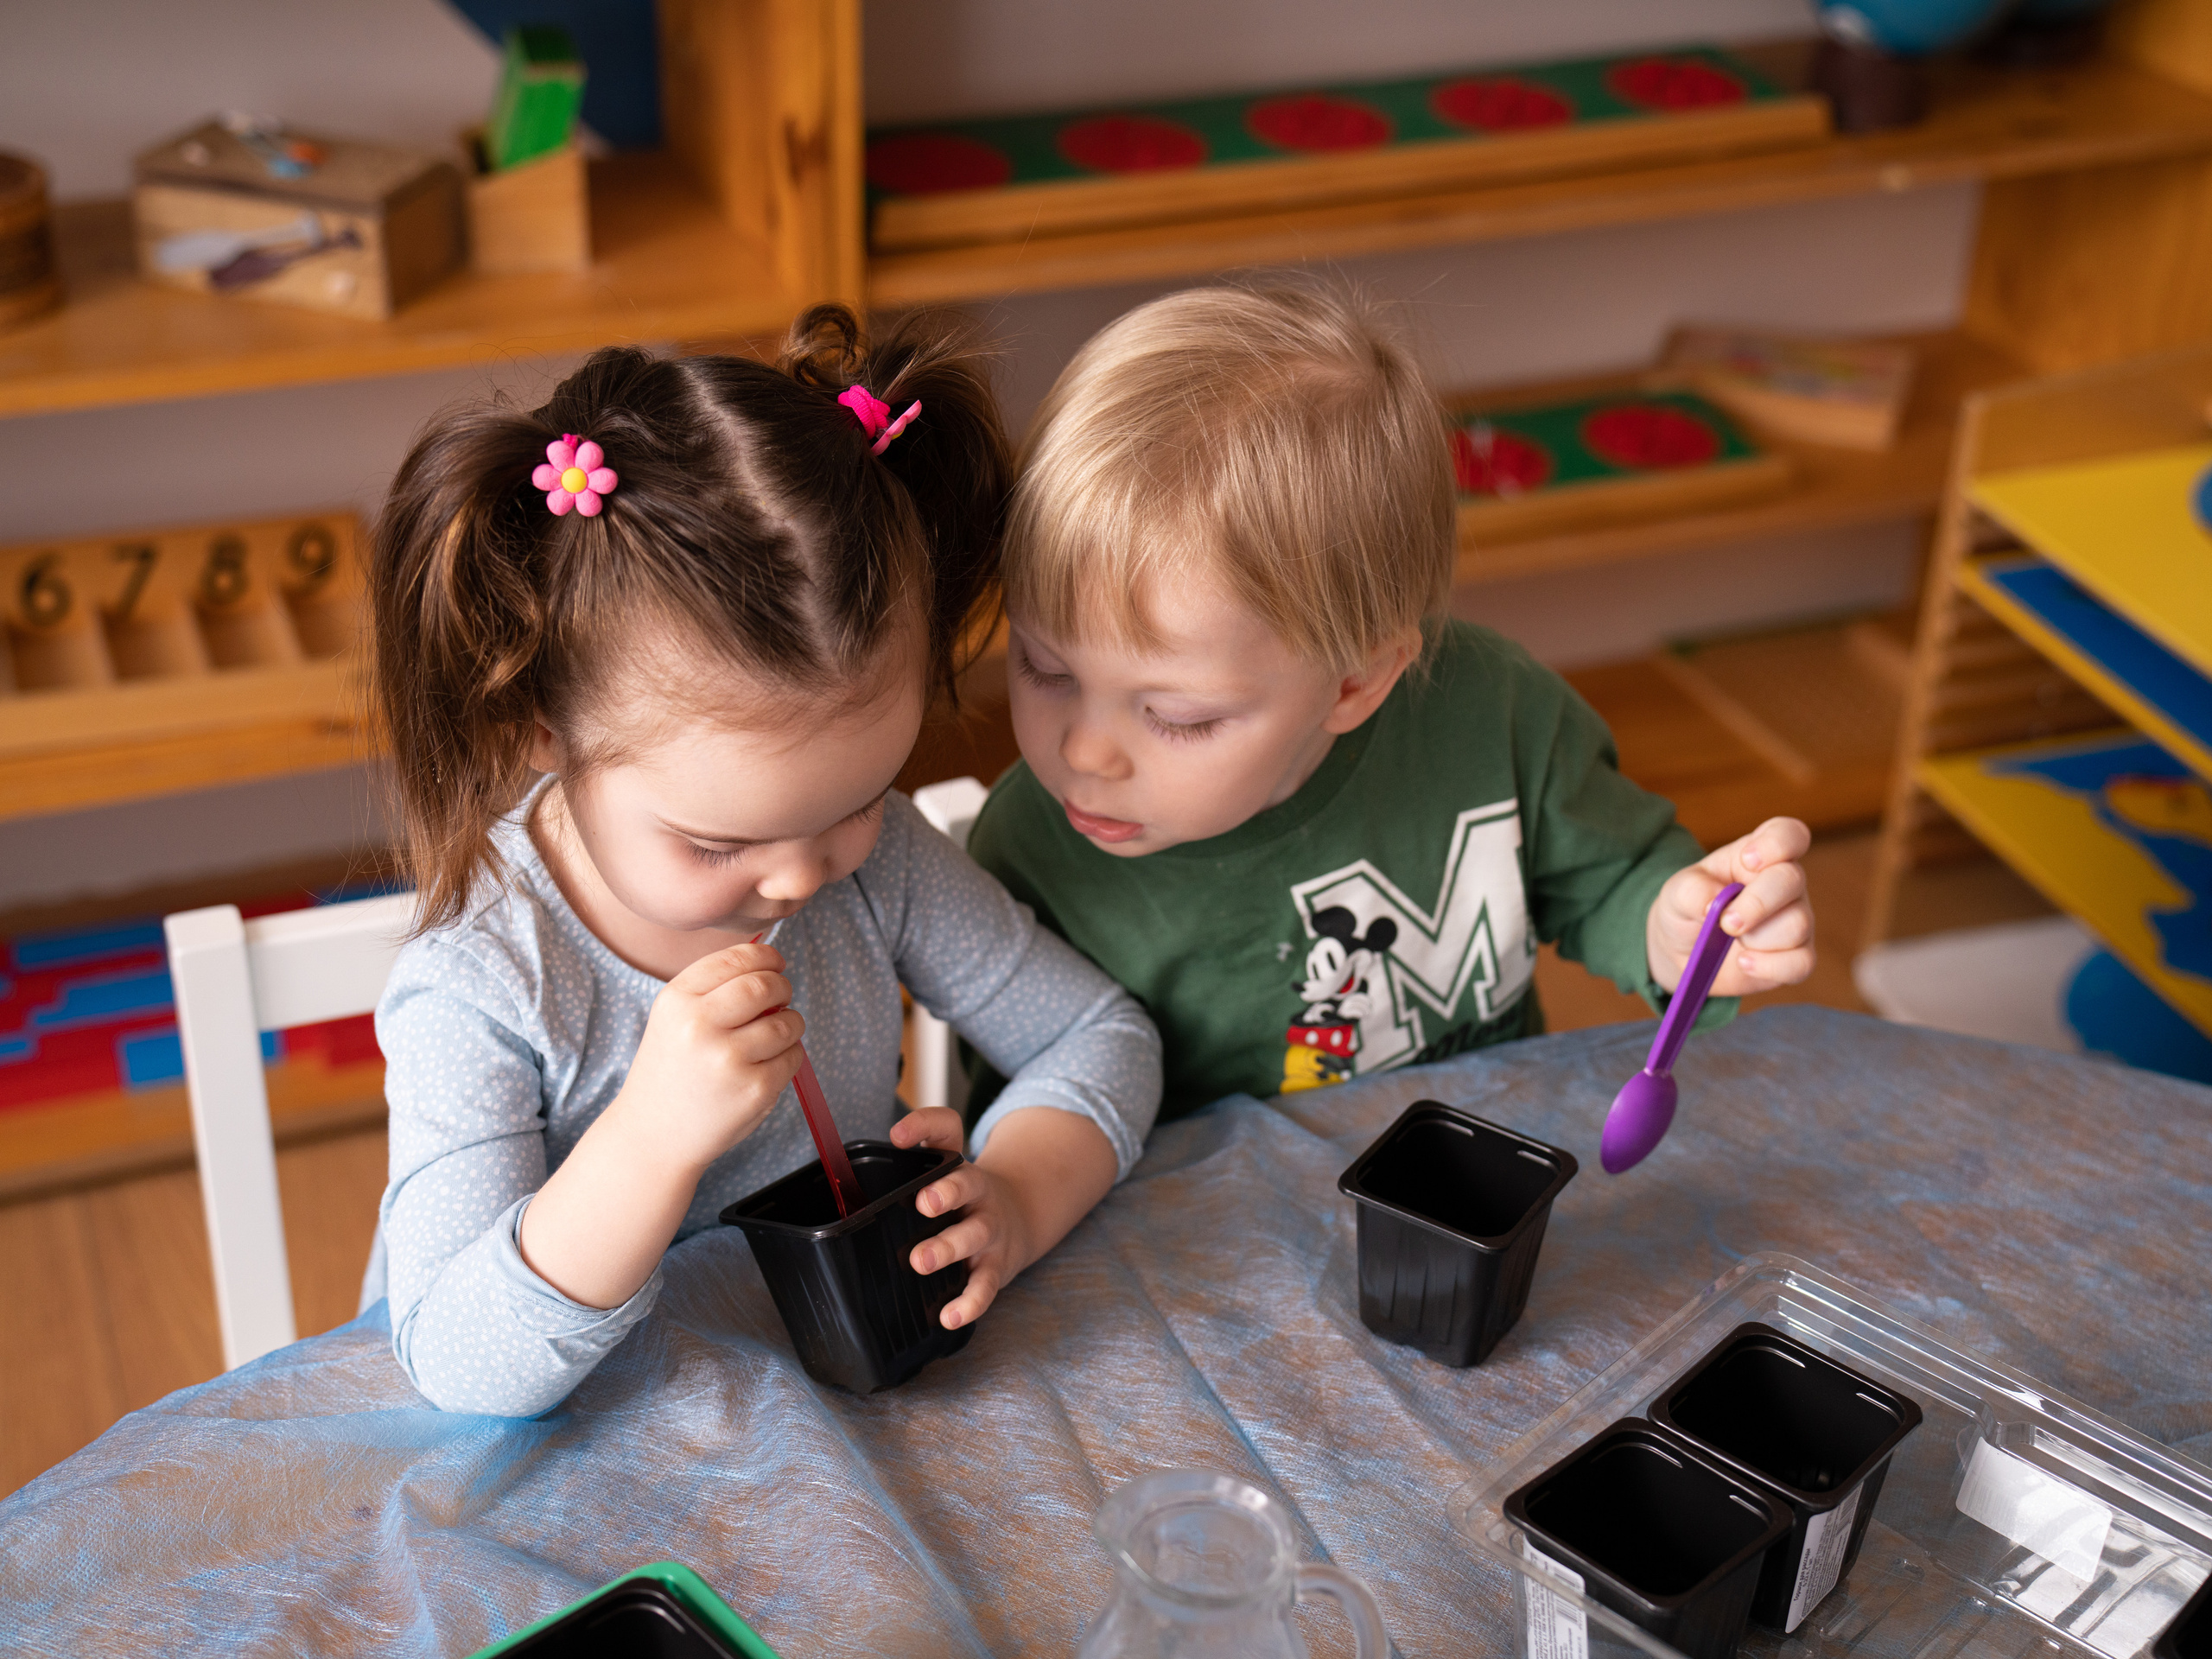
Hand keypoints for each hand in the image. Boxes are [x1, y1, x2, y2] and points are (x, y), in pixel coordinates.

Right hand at [610, 942, 806, 1173]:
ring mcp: (727, 1059)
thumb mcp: (674, 1020)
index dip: (765, 956)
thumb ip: (715, 990)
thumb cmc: (671, 1072)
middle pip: (765, 985)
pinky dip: (790, 1057)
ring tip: (775, 1034)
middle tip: (782, 996)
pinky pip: (793, 1058)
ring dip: (791, 1023)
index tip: (776, 963)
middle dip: (783, 986)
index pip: (735, 959)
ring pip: (787, 1022)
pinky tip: (767, 1066)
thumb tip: (771, 966)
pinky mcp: (754, 1089)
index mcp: (677, 1001)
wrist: (652, 1135)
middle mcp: (699, 1026)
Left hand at [888, 1104, 1119, 1330]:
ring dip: (948, 1248)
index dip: (924, 1127)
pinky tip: (950, 1316)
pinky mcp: (996, 1267)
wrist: (1020, 1217)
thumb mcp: (948, 1166)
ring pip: (974, 1236)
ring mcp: (990, 1231)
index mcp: (960, 1166)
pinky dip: (970, 1303)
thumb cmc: (967, 1195)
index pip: (947, 1131)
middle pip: (967, 1187)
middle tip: (922, 1204)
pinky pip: (985, 1286)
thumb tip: (887, 1145)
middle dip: (946, 1194)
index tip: (898, 1138)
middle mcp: (978, 1195)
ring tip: (920, 1261)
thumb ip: (917, 1153)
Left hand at [1647, 817, 1813, 998]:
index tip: (1748, 860)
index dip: (1777, 843)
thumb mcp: (1676, 893)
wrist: (1684, 951)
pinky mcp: (1796, 956)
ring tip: (1731, 941)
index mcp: (1758, 855)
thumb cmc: (1688, 908)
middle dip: (1756, 903)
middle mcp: (1784, 884)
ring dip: (1757, 939)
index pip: (1788, 834)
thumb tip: (1715, 903)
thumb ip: (1692, 891)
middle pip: (1793, 880)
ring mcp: (1795, 920)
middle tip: (1726, 922)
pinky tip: (1744, 963)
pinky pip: (1801, 962)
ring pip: (1797, 924)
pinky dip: (1769, 966)